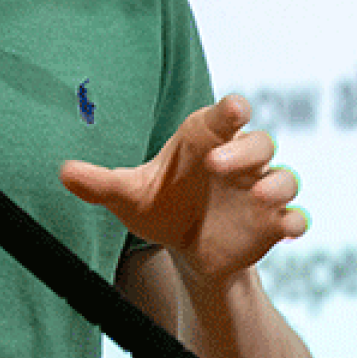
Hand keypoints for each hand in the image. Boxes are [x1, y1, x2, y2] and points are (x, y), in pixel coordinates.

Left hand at [60, 95, 306, 282]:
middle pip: (259, 142)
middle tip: (218, 162)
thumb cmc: (160, 205)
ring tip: (258, 195)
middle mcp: (237, 161)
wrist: (187, 248)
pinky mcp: (271, 225)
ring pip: (284, 176)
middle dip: (245, 149)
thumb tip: (62, 172)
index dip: (231, 110)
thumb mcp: (128, 196)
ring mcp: (258, 192)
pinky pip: (295, 218)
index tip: (234, 109)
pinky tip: (285, 228)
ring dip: (277, 183)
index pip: (223, 116)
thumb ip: (100, 183)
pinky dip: (294, 220)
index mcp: (204, 141)